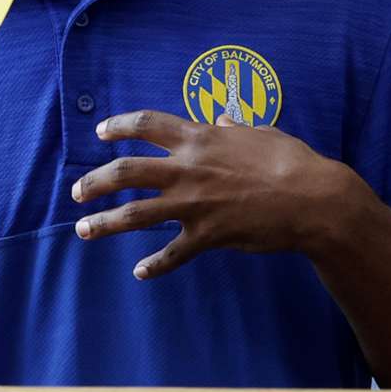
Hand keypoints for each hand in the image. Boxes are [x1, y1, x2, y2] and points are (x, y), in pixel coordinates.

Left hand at [69, 110, 360, 279]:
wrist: (314, 200)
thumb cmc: (293, 161)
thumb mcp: (262, 133)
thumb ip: (236, 128)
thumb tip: (223, 119)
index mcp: (200, 139)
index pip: (147, 126)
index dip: (118, 127)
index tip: (100, 133)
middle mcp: (188, 169)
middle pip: (126, 171)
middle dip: (95, 182)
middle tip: (77, 192)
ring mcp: (195, 203)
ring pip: (136, 214)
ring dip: (105, 222)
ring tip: (83, 230)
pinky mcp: (208, 235)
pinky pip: (173, 253)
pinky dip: (154, 264)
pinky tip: (139, 272)